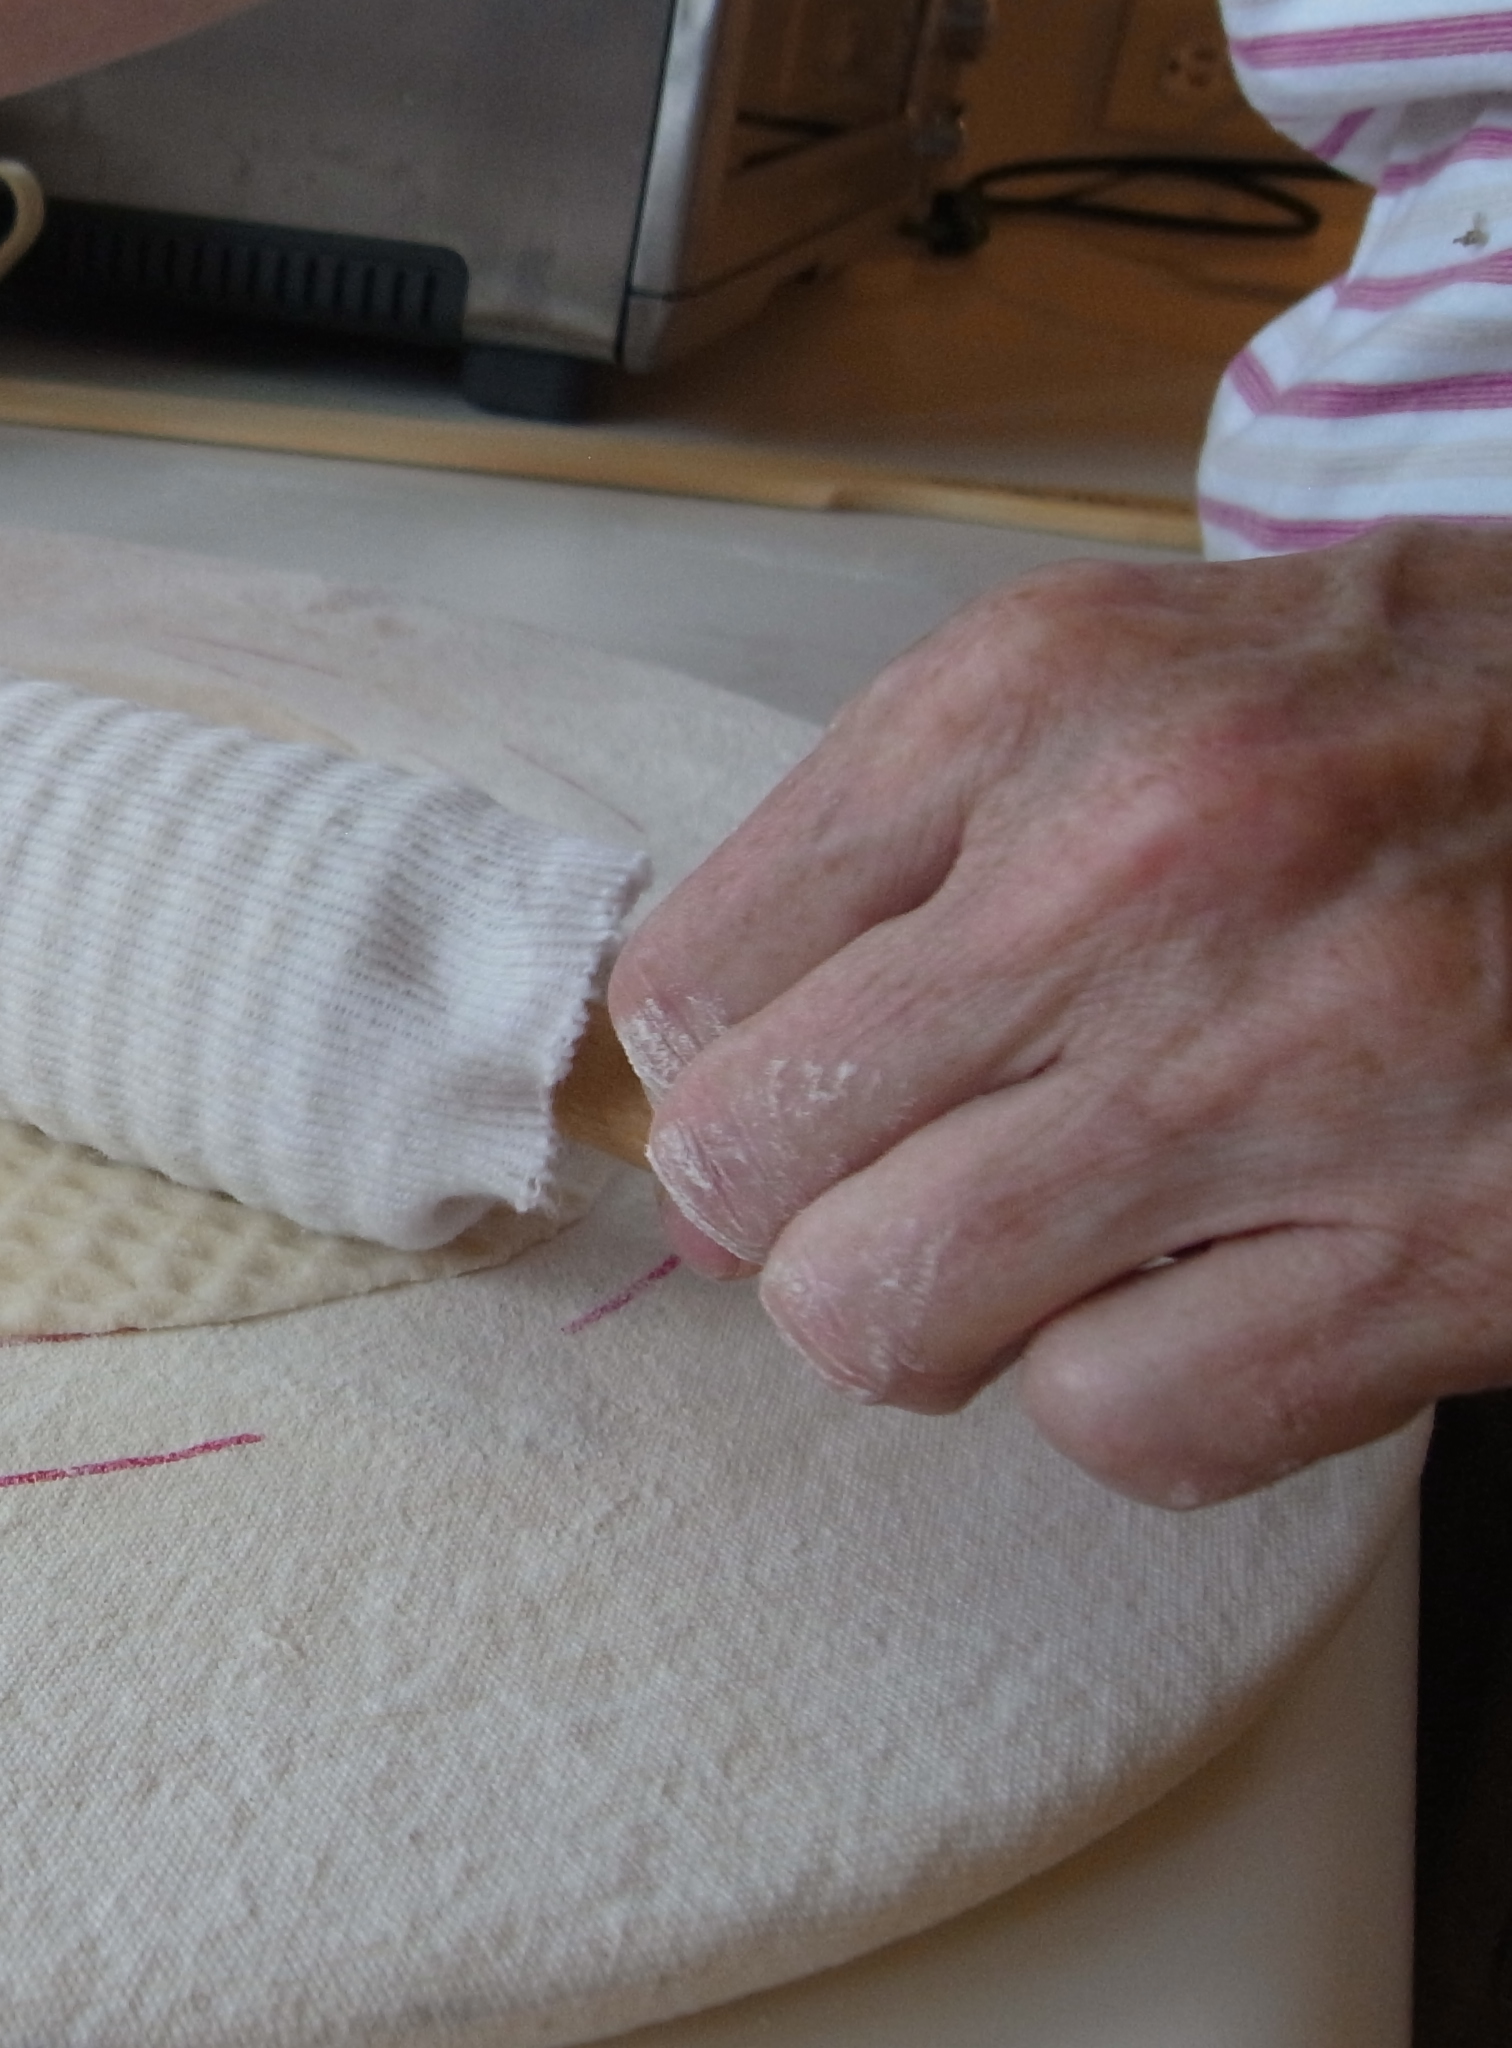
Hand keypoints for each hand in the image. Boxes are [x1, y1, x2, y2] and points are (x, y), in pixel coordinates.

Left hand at [609, 523, 1511, 1505]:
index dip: (731, 1077)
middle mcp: (1143, 860)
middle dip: (806, 1214)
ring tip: (1066, 1247)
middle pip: (749, 1165)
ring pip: (883, 1313)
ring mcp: (1298, 1061)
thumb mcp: (1141, 673)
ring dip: (943, 1320)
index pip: (687, 983)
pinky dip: (1137, 1398)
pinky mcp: (1450, 1248)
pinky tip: (1232, 1296)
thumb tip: (696, 1084)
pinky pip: (1116, 1421)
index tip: (817, 1094)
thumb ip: (906, 843)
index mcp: (1034, 695)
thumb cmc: (1426, 726)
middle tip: (925, 1188)